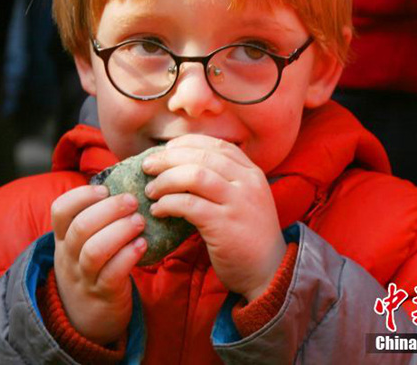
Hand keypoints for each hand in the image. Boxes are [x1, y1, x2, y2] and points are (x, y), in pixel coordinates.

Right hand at [51, 185, 146, 344]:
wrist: (86, 321)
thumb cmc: (91, 271)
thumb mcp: (80, 246)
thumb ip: (93, 219)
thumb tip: (120, 185)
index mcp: (63, 239)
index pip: (60, 210)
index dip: (81, 195)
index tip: (105, 188)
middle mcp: (69, 256)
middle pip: (81, 227)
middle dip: (109, 209)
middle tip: (132, 200)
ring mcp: (84, 277)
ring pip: (95, 250)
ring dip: (120, 230)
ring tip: (139, 221)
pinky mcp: (104, 295)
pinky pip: (113, 274)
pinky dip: (128, 256)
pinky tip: (142, 245)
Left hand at [142, 135, 286, 300]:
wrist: (269, 272)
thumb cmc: (247, 235)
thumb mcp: (244, 199)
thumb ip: (223, 180)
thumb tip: (180, 164)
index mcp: (252, 173)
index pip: (216, 145)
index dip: (187, 143)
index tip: (166, 150)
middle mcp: (247, 183)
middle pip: (201, 157)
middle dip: (168, 159)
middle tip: (148, 167)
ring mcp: (237, 203)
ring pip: (194, 176)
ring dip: (165, 180)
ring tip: (151, 191)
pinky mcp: (224, 225)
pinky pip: (189, 205)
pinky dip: (168, 204)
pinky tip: (158, 210)